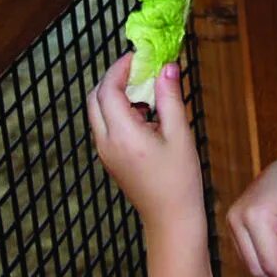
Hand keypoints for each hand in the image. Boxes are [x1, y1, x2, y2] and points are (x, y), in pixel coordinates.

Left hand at [87, 55, 203, 233]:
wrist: (171, 219)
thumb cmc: (180, 180)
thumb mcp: (180, 135)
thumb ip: (170, 97)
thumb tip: (167, 67)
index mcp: (123, 135)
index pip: (108, 89)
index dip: (120, 67)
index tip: (139, 57)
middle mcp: (106, 142)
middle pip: (95, 98)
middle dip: (114, 78)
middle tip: (139, 69)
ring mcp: (105, 152)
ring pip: (98, 111)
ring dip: (115, 94)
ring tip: (146, 90)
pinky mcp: (110, 159)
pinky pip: (105, 126)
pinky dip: (118, 111)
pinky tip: (146, 114)